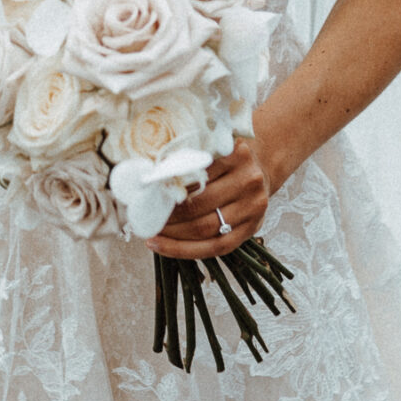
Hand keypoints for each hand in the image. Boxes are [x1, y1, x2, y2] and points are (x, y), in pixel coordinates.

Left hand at [148, 134, 272, 260]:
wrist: (256, 173)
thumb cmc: (222, 162)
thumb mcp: (209, 150)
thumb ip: (186, 158)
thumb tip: (148, 176)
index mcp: (236, 153)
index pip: (195, 174)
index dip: (167, 185)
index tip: (145, 192)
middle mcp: (249, 180)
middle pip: (200, 203)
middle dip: (167, 214)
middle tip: (144, 216)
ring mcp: (253, 206)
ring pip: (205, 227)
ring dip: (172, 233)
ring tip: (150, 231)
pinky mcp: (252, 229)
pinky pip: (214, 247)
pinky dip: (183, 250)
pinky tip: (160, 246)